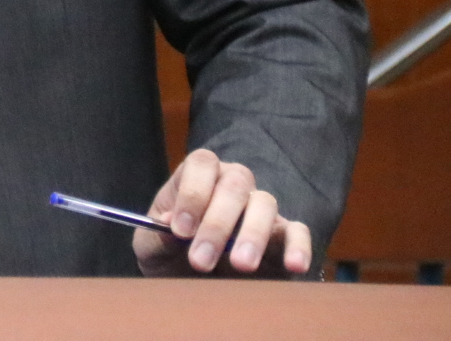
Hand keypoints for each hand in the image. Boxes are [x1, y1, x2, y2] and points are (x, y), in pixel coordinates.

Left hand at [132, 148, 311, 277]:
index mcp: (197, 177)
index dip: (192, 193)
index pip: (202, 164)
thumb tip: (171, 225)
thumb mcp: (152, 248)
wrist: (188, 285)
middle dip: (216, 223)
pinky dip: (298, 245)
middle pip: (234, 183)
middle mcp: (232, 185)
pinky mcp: (283, 237)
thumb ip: (158, 235)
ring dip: (251, 234)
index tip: (180, 230)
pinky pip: (298, 231)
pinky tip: (294, 265)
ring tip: (240, 266)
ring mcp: (260, 209)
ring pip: (264, 203)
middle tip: (200, 260)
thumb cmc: (167, 258)